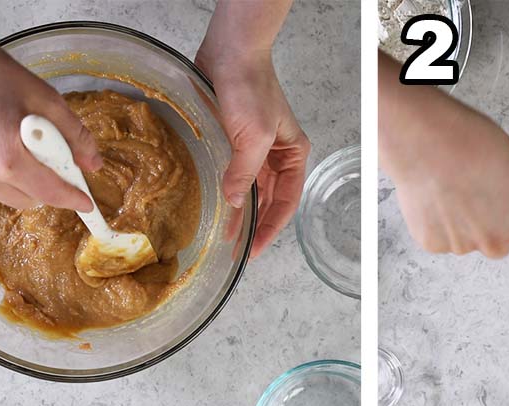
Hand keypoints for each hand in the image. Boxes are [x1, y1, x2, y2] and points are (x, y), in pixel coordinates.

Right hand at [0, 1, 100, 210]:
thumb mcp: (45, 99)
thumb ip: (74, 135)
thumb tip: (93, 164)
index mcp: (7, 157)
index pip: (50, 193)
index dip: (73, 199)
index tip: (87, 203)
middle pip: (32, 200)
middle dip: (48, 186)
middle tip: (53, 157)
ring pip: (10, 196)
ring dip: (25, 181)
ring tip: (20, 144)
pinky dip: (2, 174)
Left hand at [195, 47, 310, 256]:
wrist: (230, 50)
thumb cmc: (250, 87)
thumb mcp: (254, 136)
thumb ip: (244, 172)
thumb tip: (233, 203)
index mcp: (292, 156)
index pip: (285, 204)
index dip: (269, 229)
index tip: (253, 251)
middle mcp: (276, 157)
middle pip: (267, 201)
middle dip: (252, 226)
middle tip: (235, 251)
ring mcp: (255, 149)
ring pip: (248, 191)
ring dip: (237, 213)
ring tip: (223, 236)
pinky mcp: (233, 141)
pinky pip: (231, 175)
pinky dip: (225, 192)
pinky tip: (215, 207)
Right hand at [380, 56, 508, 258]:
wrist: (429, 145)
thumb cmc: (471, 143)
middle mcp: (498, 241)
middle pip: (499, 242)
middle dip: (491, 224)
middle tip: (477, 193)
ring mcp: (465, 246)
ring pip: (467, 239)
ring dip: (462, 221)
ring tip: (451, 188)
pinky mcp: (435, 244)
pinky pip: (441, 237)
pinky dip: (437, 222)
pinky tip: (435, 198)